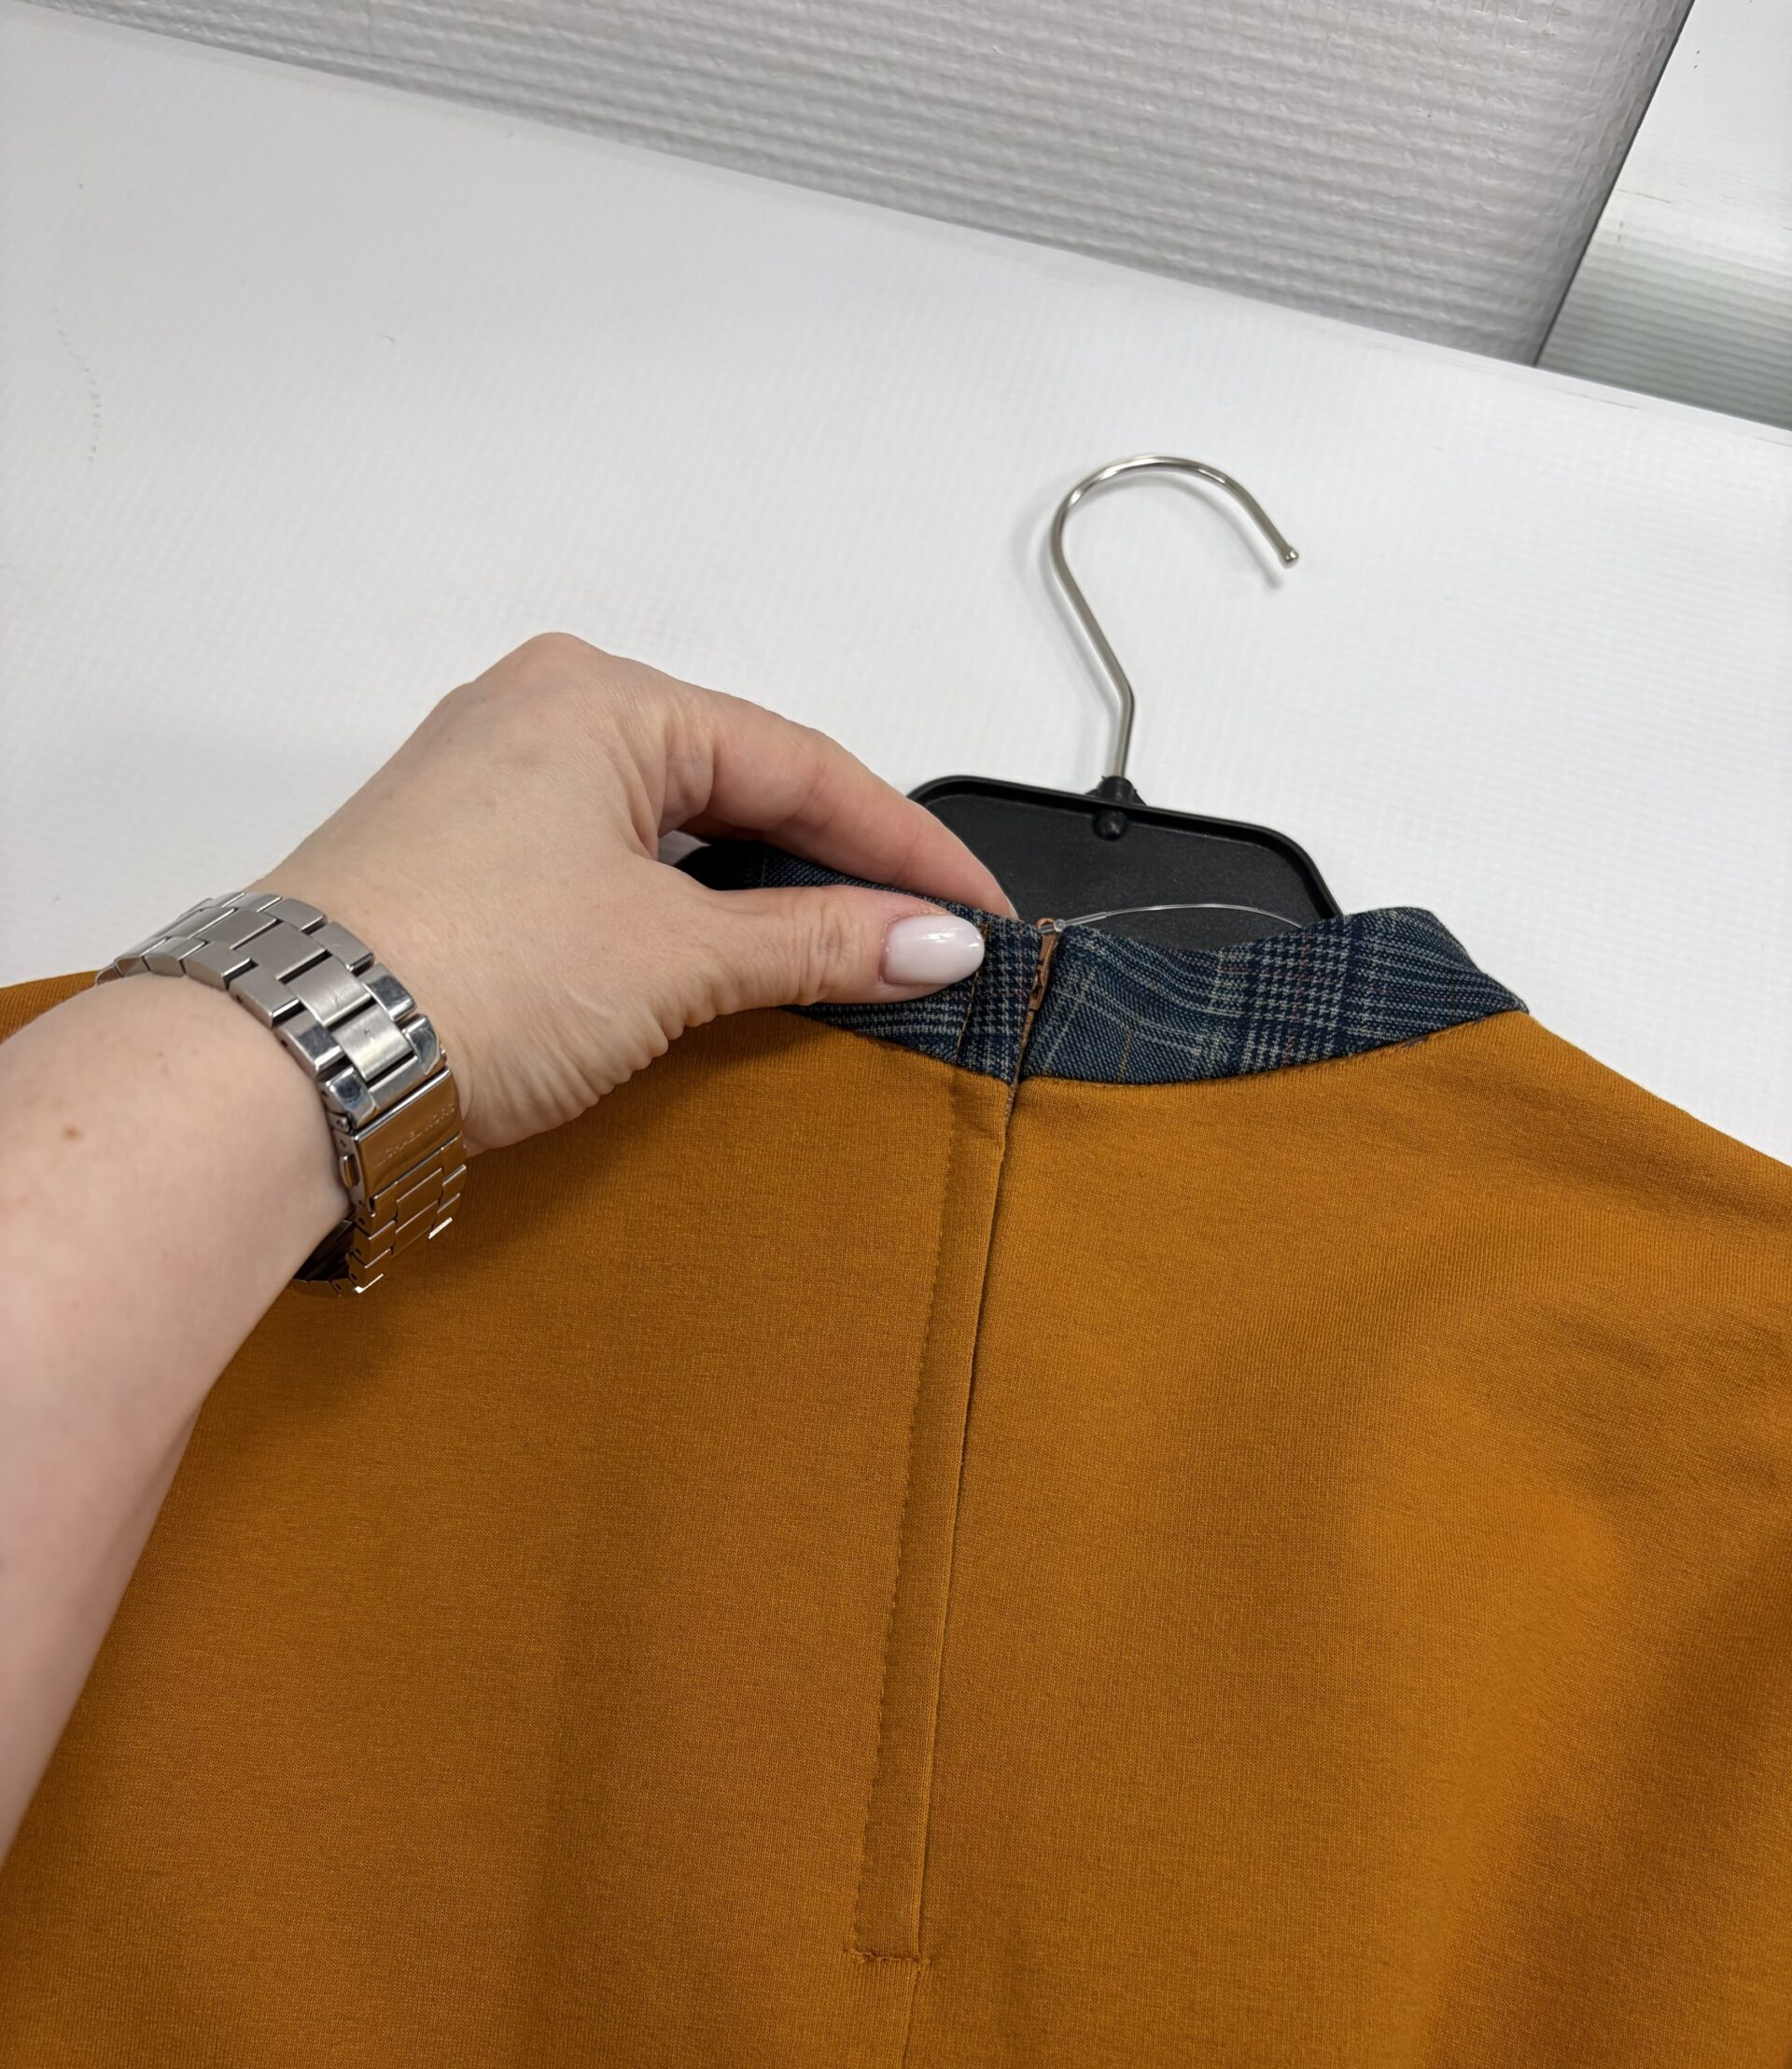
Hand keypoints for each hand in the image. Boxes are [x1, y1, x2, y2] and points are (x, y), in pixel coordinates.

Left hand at [267, 635, 1011, 1155]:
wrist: (291, 1063)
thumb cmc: (463, 975)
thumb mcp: (674, 956)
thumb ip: (816, 941)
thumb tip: (930, 943)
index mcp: (600, 696)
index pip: (800, 763)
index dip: (905, 848)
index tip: (973, 913)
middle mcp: (538, 715)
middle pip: (737, 783)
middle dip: (835, 866)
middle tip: (920, 940)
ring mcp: (489, 786)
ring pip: (671, 827)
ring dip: (758, 894)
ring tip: (838, 957)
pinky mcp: (459, 861)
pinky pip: (610, 865)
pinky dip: (681, 911)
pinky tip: (721, 961)